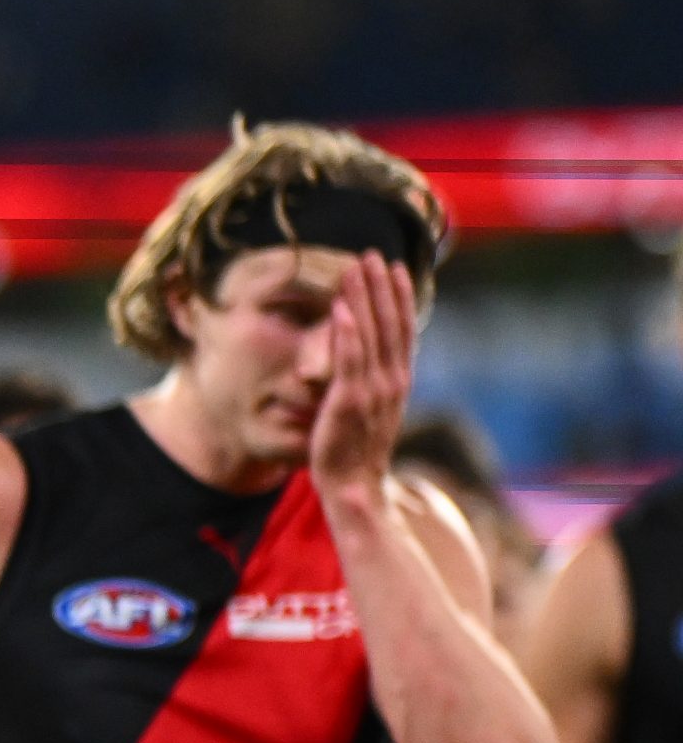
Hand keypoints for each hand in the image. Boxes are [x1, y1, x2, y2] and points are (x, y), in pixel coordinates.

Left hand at [309, 251, 416, 503]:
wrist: (355, 487)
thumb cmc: (356, 451)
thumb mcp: (371, 410)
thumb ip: (372, 383)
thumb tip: (369, 361)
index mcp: (398, 381)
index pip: (403, 330)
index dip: (399, 297)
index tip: (395, 268)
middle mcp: (392, 381)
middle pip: (390, 323)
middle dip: (381, 287)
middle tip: (373, 254)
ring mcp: (373, 390)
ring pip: (370, 334)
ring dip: (363, 298)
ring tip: (356, 267)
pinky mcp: (350, 401)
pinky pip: (349, 359)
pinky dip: (346, 332)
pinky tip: (340, 307)